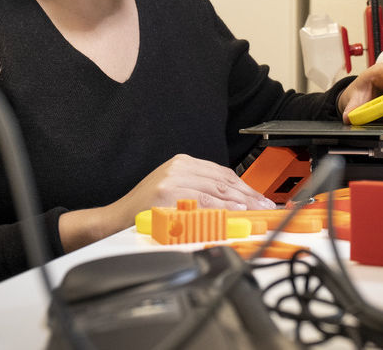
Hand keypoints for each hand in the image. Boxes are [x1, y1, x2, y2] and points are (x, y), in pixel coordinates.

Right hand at [116, 154, 276, 212]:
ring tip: (256, 212)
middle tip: (266, 207)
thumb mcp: (176, 192)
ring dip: (239, 202)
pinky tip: (234, 212)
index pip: (223, 173)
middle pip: (223, 180)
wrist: (116, 219)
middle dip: (248, 195)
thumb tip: (238, 204)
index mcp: (182, 163)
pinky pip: (201, 202)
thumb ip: (203, 192)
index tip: (261, 199)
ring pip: (215, 189)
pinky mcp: (167, 194)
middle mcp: (179, 167)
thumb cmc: (147, 210)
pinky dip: (220, 208)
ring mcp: (172, 180)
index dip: (246, 187)